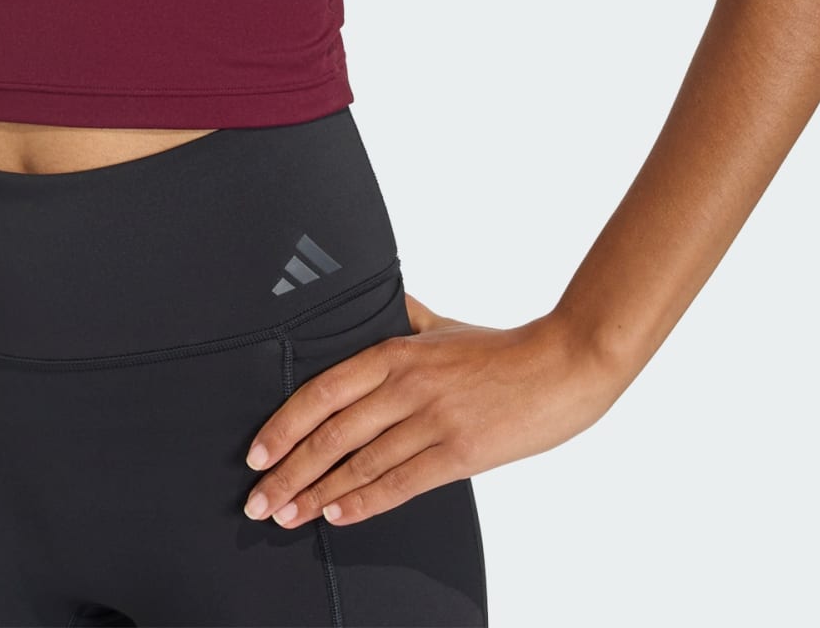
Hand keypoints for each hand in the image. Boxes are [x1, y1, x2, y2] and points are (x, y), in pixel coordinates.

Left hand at [240, 291, 621, 528]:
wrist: (563, 364)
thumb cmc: (502, 348)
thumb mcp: (444, 325)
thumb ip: (404, 319)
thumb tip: (374, 303)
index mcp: (397, 350)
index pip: (324, 390)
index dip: (285, 424)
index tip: (256, 452)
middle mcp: (407, 385)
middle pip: (332, 433)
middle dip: (289, 470)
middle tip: (257, 499)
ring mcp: (433, 420)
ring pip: (361, 463)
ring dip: (317, 493)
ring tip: (286, 515)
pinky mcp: (460, 452)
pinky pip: (401, 483)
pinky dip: (364, 502)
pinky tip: (336, 516)